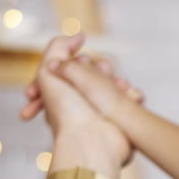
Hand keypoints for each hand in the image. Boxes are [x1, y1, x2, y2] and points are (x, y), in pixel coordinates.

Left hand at [23, 35, 132, 168]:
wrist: (93, 141)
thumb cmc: (68, 110)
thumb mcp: (48, 69)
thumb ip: (58, 46)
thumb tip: (80, 37)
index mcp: (59, 98)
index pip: (66, 70)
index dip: (67, 63)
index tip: (65, 66)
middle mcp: (79, 106)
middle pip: (92, 74)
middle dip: (95, 71)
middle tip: (95, 74)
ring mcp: (102, 113)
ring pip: (112, 85)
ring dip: (114, 80)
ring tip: (115, 82)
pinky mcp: (121, 121)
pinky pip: (129, 99)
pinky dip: (129, 94)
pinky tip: (126, 92)